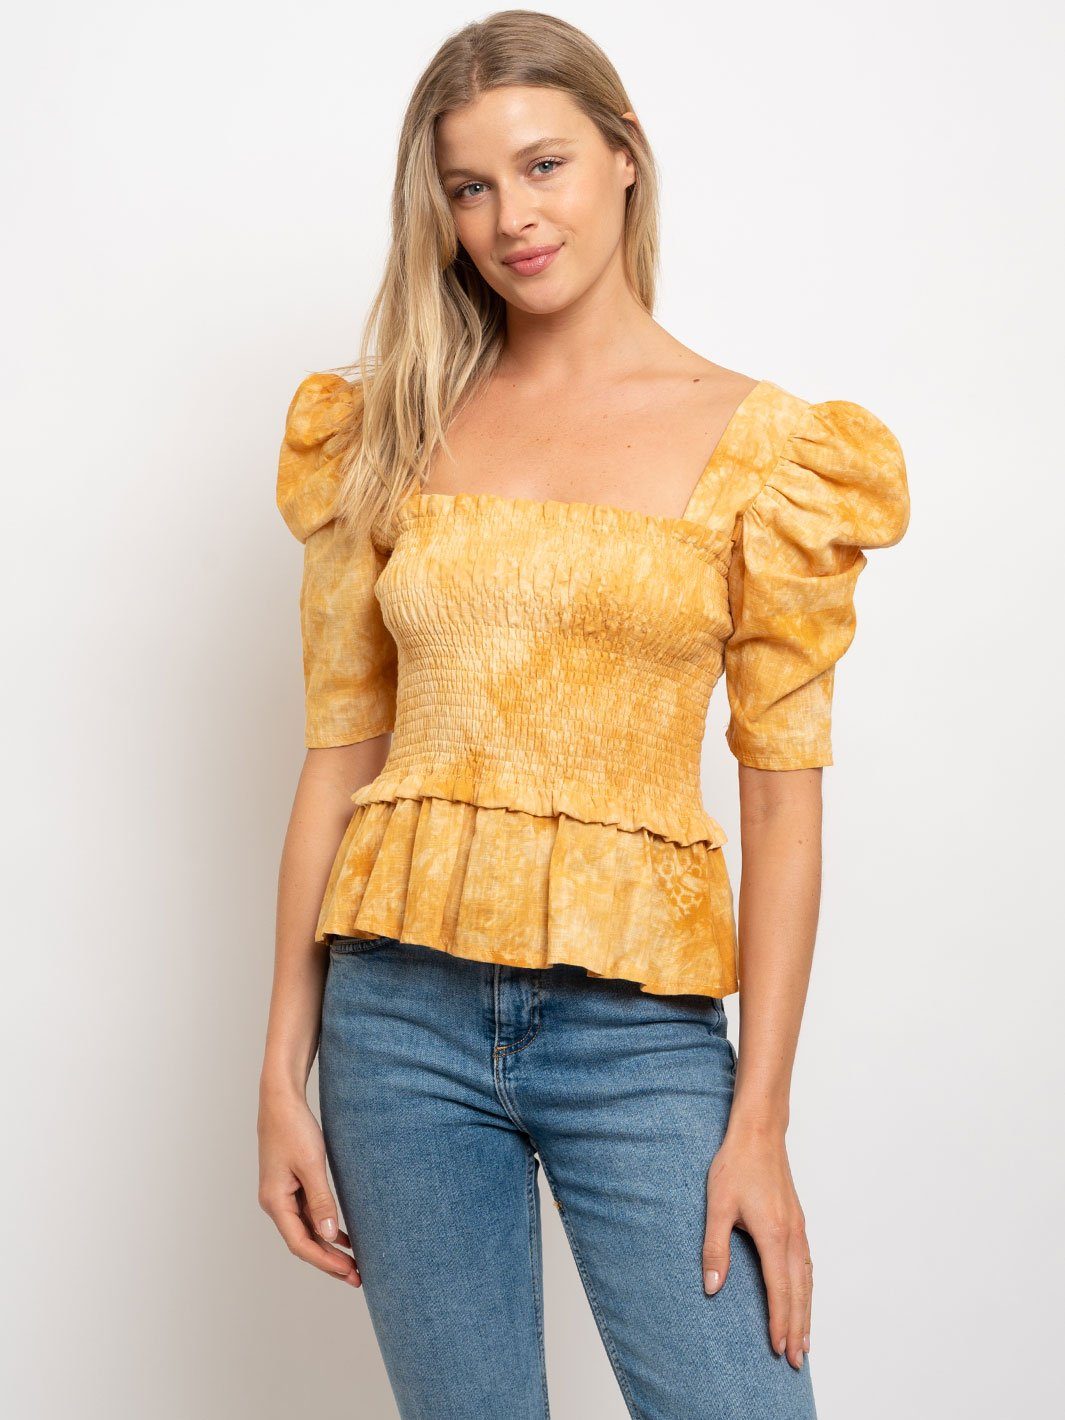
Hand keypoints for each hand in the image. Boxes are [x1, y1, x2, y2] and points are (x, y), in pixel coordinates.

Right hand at [257, 1085, 360, 1286]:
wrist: (280, 1101)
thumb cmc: (294, 1128)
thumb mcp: (311, 1165)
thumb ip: (321, 1201)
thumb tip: (329, 1236)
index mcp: (275, 1202)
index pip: (301, 1243)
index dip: (325, 1261)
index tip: (349, 1271)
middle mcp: (275, 1203)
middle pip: (303, 1242)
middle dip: (329, 1261)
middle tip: (357, 1277)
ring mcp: (281, 1195)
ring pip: (306, 1230)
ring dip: (328, 1247)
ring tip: (353, 1264)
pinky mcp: (290, 1185)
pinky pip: (307, 1215)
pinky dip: (324, 1228)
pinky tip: (342, 1236)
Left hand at [702, 1125, 811, 1368]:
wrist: (759, 1133)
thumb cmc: (736, 1165)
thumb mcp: (717, 1206)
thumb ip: (715, 1248)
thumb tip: (712, 1287)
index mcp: (772, 1234)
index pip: (779, 1289)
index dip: (778, 1321)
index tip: (778, 1348)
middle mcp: (791, 1235)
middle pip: (799, 1291)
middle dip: (797, 1327)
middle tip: (795, 1358)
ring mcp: (798, 1227)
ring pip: (807, 1279)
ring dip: (806, 1311)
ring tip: (805, 1339)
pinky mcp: (797, 1220)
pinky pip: (807, 1263)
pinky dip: (808, 1288)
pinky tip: (804, 1296)